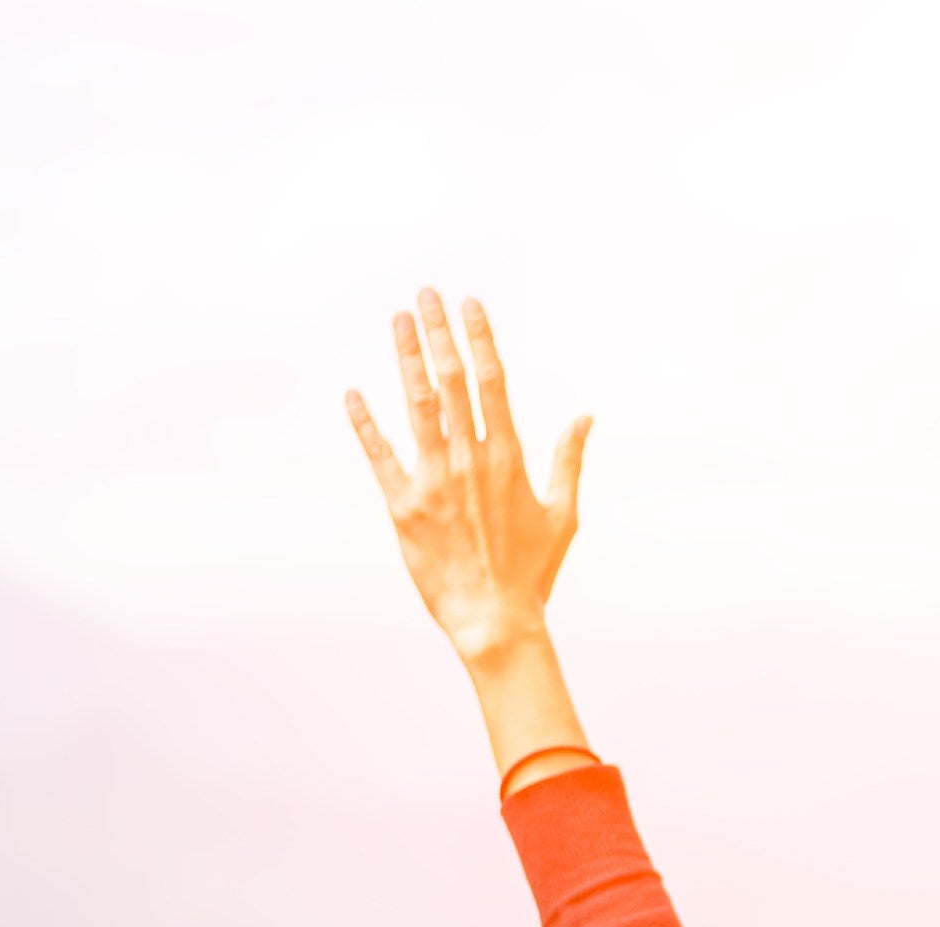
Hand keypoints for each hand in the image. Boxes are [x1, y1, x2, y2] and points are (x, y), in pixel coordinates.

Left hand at [345, 290, 590, 662]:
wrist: (495, 620)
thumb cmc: (532, 573)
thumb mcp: (563, 516)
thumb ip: (569, 461)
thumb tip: (585, 417)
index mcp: (509, 460)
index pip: (492, 383)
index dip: (479, 339)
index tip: (469, 305)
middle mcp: (471, 462)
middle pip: (452, 382)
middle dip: (439, 333)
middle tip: (427, 294)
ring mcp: (435, 481)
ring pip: (418, 405)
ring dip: (406, 358)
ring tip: (398, 320)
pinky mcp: (404, 506)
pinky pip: (380, 454)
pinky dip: (365, 422)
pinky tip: (353, 392)